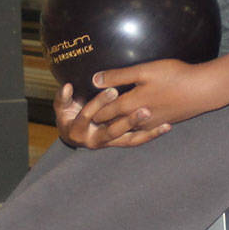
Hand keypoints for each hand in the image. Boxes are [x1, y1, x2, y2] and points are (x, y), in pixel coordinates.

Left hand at [56, 46, 228, 150]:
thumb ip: (118, 76)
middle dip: (98, 122)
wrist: (203, 90)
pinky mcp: (162, 123)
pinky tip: (131, 126)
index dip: (90, 110)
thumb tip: (95, 80)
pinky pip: (142, 131)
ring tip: (103, 126)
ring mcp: (151, 124)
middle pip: (112, 123)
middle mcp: (139, 119)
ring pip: (127, 130)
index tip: (78, 109)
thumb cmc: (175, 76)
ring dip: (115, 128)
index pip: (103, 112)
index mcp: (130, 104)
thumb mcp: (145, 70)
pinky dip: (133, 129)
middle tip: (84, 122)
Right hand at [56, 79, 170, 149]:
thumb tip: (66, 86)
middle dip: (129, 121)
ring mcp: (110, 142)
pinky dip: (152, 134)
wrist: (73, 134)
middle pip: (113, 132)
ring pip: (130, 139)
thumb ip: (63, 97)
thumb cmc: (67, 115)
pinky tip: (167, 127)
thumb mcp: (61, 107)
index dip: (99, 103)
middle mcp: (96, 140)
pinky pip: (138, 139)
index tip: (111, 90)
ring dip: (147, 133)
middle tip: (144, 110)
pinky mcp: (121, 141)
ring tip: (164, 124)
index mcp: (80, 131)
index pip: (89, 116)